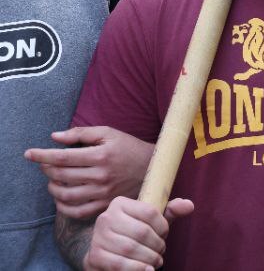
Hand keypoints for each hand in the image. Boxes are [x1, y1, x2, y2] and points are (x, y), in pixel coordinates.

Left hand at [26, 126, 154, 218]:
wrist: (154, 168)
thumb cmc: (129, 148)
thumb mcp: (109, 133)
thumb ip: (81, 133)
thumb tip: (55, 137)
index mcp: (101, 155)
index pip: (63, 157)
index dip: (42, 155)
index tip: (29, 154)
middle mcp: (101, 175)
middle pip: (61, 175)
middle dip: (47, 169)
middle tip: (45, 164)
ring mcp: (103, 192)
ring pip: (66, 194)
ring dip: (52, 187)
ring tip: (52, 181)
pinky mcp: (105, 205)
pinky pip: (77, 211)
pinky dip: (63, 207)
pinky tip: (61, 198)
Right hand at [84, 195, 192, 270]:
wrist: (105, 252)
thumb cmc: (132, 233)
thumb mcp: (151, 221)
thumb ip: (170, 211)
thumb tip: (189, 205)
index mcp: (120, 203)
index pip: (150, 212)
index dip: (162, 227)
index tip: (164, 235)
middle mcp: (106, 217)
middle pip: (142, 232)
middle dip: (157, 246)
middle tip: (160, 253)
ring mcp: (98, 237)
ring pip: (131, 249)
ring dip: (149, 258)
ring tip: (154, 262)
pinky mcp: (94, 256)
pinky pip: (119, 264)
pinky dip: (137, 269)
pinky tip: (146, 270)